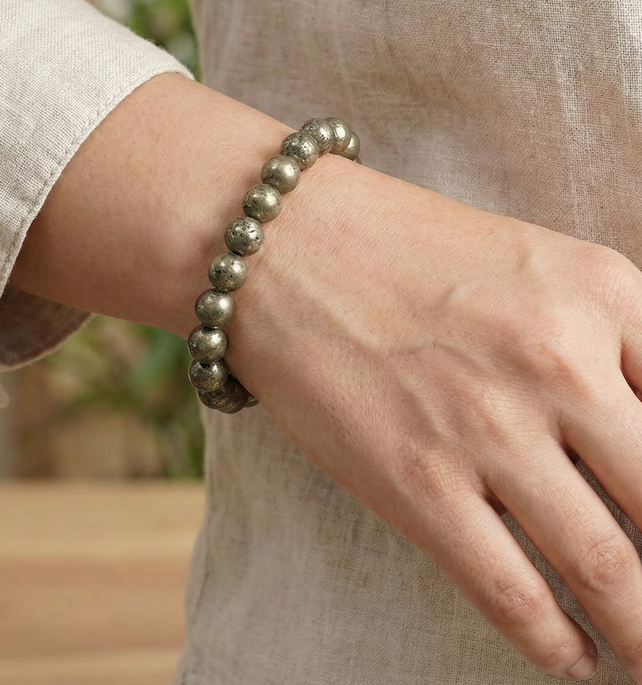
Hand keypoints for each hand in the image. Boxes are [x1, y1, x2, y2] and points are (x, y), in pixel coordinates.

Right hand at [12, 73, 641, 679]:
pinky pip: (513, 592)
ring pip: (610, 571)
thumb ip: (611, 341)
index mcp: (605, 293)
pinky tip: (572, 657)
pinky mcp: (416, 480)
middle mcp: (561, 362)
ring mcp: (487, 426)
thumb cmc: (402, 247)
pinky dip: (556, 643)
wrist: (281, 242)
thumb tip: (639, 438)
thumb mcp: (536, 263)